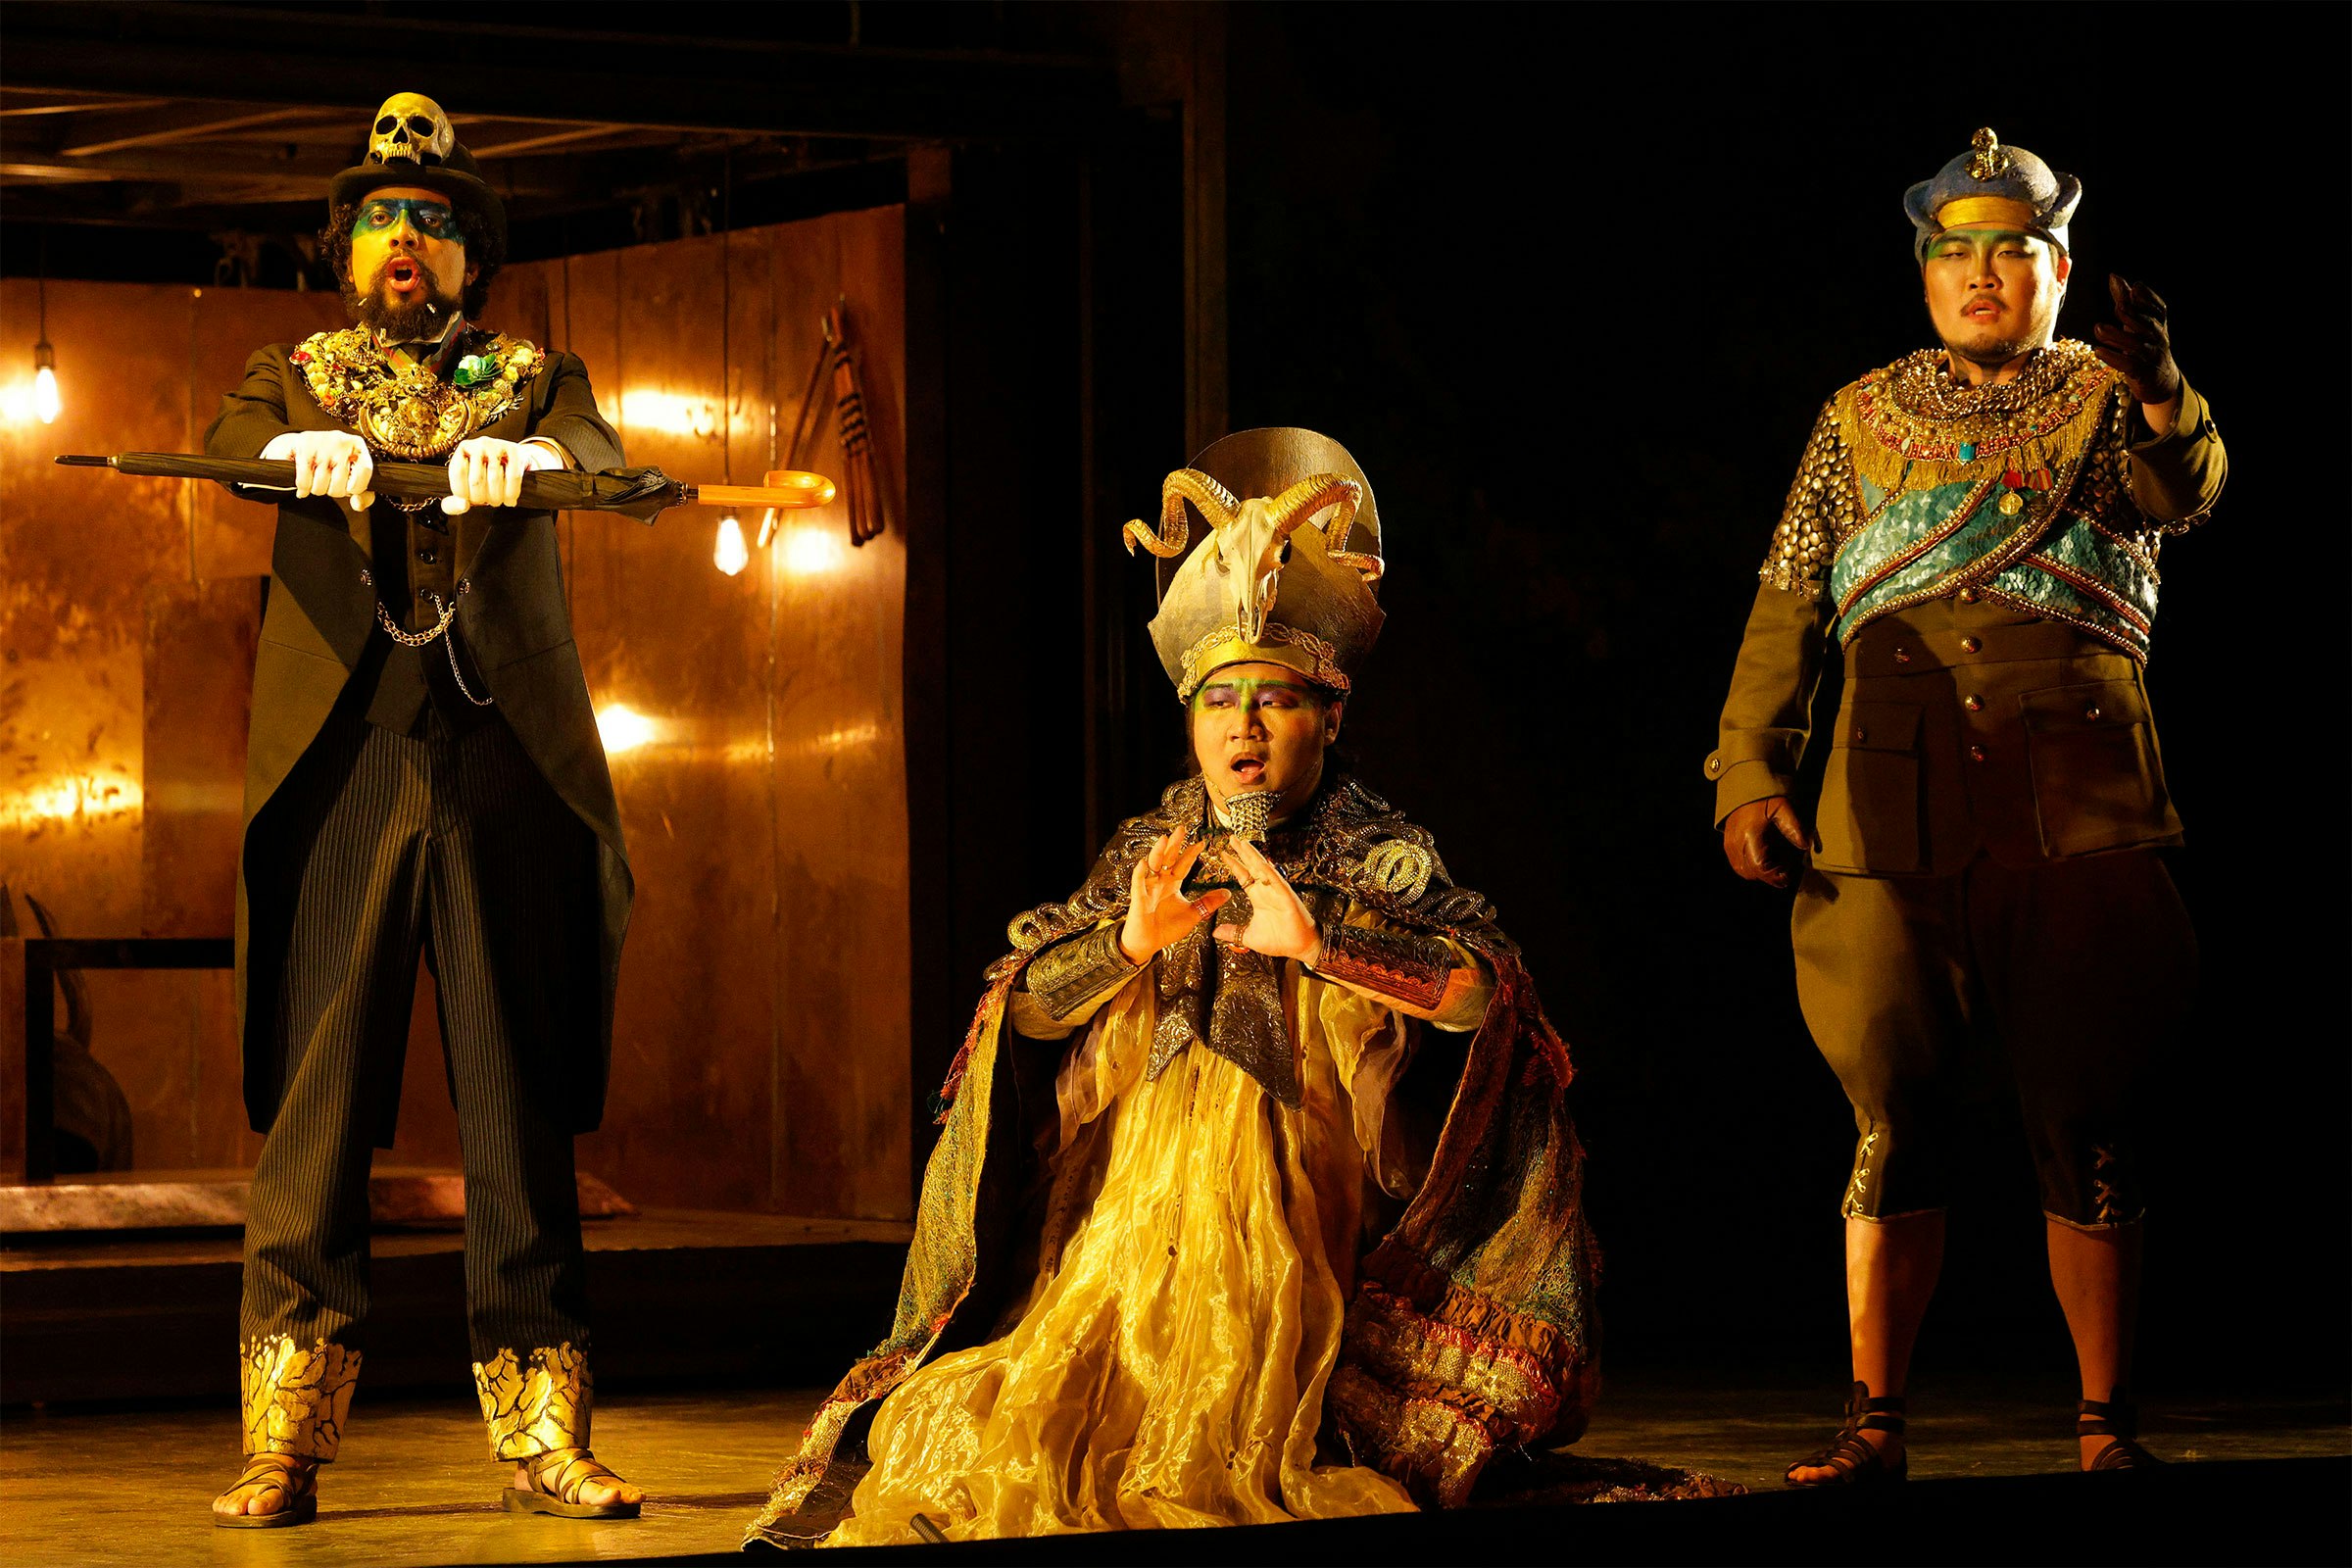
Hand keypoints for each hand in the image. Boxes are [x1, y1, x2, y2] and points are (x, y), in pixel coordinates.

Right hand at [286, 430, 374, 512]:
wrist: (298, 444)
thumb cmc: (329, 461)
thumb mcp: (351, 474)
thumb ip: (362, 495)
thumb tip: (358, 505)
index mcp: (357, 446)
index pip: (365, 471)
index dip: (355, 486)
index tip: (348, 486)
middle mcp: (341, 442)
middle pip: (340, 484)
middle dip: (332, 490)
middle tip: (328, 481)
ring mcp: (321, 444)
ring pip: (320, 484)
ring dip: (317, 489)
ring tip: (316, 479)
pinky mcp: (302, 448)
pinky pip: (304, 481)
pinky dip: (303, 487)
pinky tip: (305, 484)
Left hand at [443, 437, 555, 513]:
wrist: (513, 460)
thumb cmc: (488, 474)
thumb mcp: (468, 485)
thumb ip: (456, 500)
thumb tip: (462, 505)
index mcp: (463, 451)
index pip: (457, 473)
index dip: (463, 492)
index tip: (469, 499)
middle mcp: (478, 445)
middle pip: (476, 479)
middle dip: (482, 498)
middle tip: (486, 501)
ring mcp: (497, 447)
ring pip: (495, 479)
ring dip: (497, 498)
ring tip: (498, 500)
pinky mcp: (515, 451)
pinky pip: (513, 477)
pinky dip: (511, 493)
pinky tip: (510, 498)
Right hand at [1120, 828, 1228, 964]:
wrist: (1148, 944)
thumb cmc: (1166, 929)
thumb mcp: (1193, 914)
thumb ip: (1208, 903)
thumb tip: (1228, 893)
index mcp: (1172, 884)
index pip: (1182, 865)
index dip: (1191, 854)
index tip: (1203, 842)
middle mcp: (1159, 882)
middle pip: (1167, 859)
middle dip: (1174, 844)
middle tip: (1182, 828)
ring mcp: (1148, 889)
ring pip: (1152, 866)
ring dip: (1157, 852)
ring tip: (1164, 839)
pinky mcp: (1138, 899)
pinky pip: (1138, 884)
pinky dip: (1140, 873)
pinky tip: (1144, 863)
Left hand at [1210, 835, 1322, 962]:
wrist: (1299, 947)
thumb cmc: (1279, 940)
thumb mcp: (1248, 937)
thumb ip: (1233, 932)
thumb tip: (1215, 932)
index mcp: (1258, 897)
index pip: (1243, 876)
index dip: (1234, 864)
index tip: (1223, 853)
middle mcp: (1266, 890)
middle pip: (1251, 867)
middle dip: (1242, 852)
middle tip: (1231, 838)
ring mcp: (1277, 891)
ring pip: (1263, 869)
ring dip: (1253, 856)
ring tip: (1243, 843)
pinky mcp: (1287, 896)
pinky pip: (1277, 881)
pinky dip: (1269, 871)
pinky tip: (1260, 862)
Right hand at [1721, 796, 1816, 887]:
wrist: (1742, 786)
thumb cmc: (1764, 796)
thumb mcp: (1783, 807)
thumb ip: (1794, 827)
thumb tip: (1805, 845)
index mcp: (1750, 835)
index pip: (1761, 868)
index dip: (1776, 875)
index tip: (1790, 870)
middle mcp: (1736, 843)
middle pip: (1752, 873)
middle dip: (1771, 875)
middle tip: (1786, 865)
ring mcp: (1729, 845)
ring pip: (1744, 872)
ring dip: (1761, 872)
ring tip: (1776, 860)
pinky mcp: (1727, 845)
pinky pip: (1738, 865)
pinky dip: (1752, 866)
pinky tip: (1764, 855)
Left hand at [2090, 275, 2182, 421]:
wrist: (2161, 382)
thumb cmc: (2145, 346)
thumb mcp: (2137, 323)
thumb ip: (2125, 301)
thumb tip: (2114, 276)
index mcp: (2158, 324)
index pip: (2158, 309)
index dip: (2148, 298)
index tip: (2135, 287)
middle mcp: (2158, 338)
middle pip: (2148, 325)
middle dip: (2134, 314)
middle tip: (2118, 305)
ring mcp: (2151, 356)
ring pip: (2136, 345)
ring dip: (2117, 336)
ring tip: (2098, 328)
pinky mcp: (2142, 373)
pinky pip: (2129, 365)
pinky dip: (2114, 358)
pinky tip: (2098, 351)